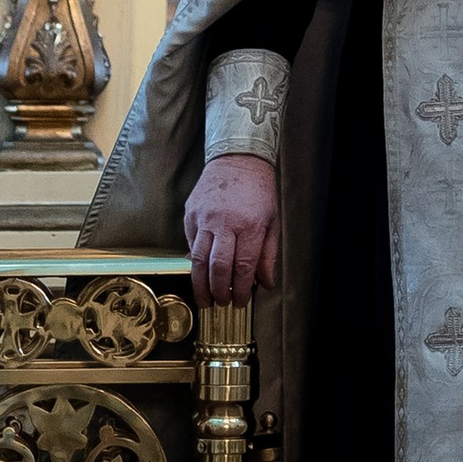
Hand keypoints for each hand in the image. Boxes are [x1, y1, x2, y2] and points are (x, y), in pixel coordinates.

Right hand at [184, 151, 278, 303]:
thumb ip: (268, 254)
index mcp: (249, 225)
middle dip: (219, 291)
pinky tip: (199, 272)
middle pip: (218, 267)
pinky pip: (189, 243)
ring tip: (204, 299)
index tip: (241, 301)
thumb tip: (265, 283)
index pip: (243, 266)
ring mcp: (204, 218)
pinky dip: (194, 261)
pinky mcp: (190, 214)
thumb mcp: (272, 220)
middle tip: (221, 303)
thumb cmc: (258, 190)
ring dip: (200, 284)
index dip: (241, 289)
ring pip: (197, 259)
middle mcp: (224, 222)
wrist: (237, 158)